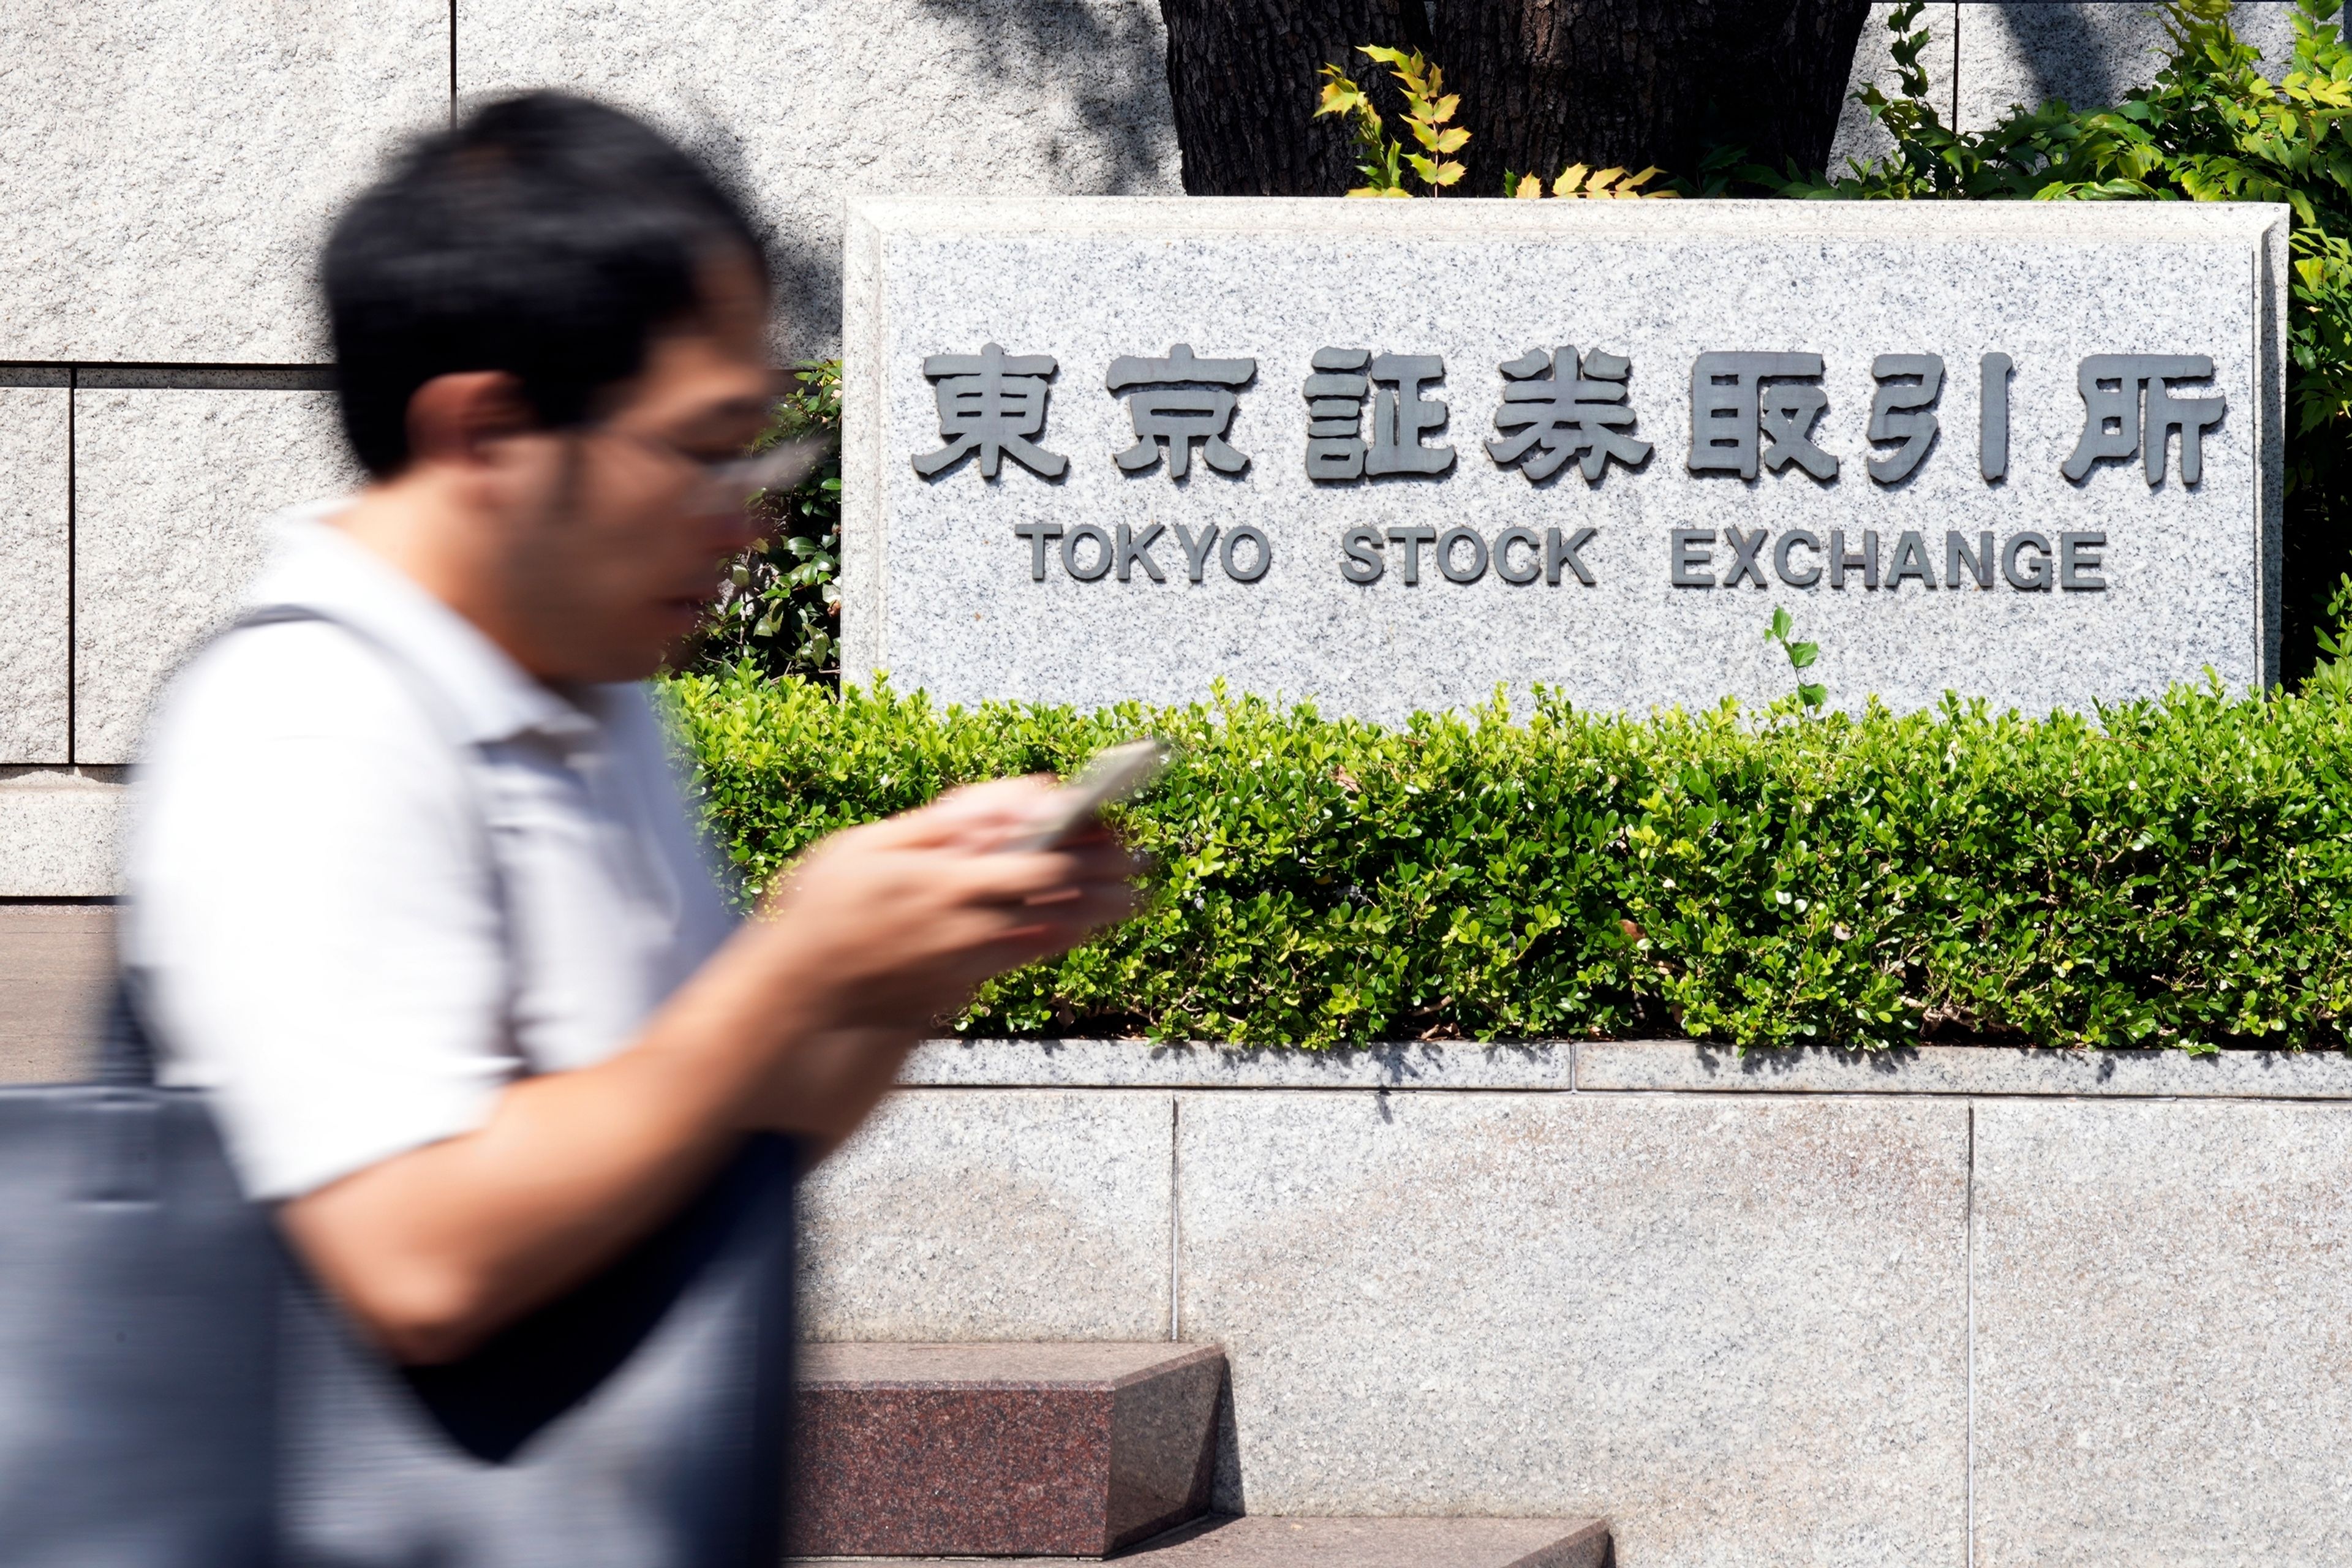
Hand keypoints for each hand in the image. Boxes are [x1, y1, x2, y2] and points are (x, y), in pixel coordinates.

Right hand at [752, 777, 1138, 1032]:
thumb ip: (942, 823)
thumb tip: (1007, 799)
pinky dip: (1060, 938)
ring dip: (1097, 912)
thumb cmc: (823, 911)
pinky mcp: (964, 988)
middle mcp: (970, 929)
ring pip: (1053, 934)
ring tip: (1132, 896)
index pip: (1043, 865)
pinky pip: (1026, 959)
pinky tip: (1081, 925)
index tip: (1117, 827)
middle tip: (1144, 862)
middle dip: (1110, 880)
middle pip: (1063, 903)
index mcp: (949, 885)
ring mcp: (970, 964)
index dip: (1088, 848)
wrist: (797, 999)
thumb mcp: (868, 847)